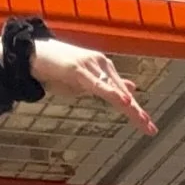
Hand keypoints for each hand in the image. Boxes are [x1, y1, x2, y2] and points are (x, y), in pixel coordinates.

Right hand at [0, 35, 156, 134]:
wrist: (33, 56)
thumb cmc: (58, 69)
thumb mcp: (85, 83)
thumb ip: (106, 86)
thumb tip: (129, 90)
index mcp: (104, 71)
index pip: (124, 94)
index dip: (137, 111)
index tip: (149, 128)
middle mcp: (101, 66)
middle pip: (123, 93)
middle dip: (137, 112)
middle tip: (150, 129)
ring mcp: (91, 66)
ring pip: (113, 90)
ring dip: (128, 106)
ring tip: (141, 119)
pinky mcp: (78, 68)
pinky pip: (97, 84)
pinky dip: (111, 92)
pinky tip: (122, 100)